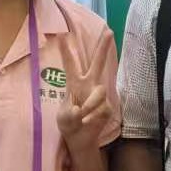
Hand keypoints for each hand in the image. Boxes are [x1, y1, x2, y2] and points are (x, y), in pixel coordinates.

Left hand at [56, 36, 112, 150]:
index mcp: (74, 83)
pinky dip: (93, 116)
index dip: (66, 51)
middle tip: (109, 31)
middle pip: (98, 63)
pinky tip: (88, 122)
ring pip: (99, 93)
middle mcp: (89, 85)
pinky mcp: (108, 106)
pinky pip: (102, 107)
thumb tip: (80, 109)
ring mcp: (100, 95)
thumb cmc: (68, 124)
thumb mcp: (63, 119)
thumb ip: (69, 113)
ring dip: (90, 105)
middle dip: (103, 48)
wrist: (80, 139)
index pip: (70, 64)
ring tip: (82, 116)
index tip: (61, 35)